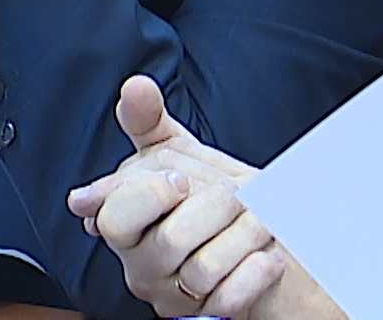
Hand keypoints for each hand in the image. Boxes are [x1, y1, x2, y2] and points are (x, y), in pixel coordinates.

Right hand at [67, 76, 342, 318]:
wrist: (256, 239)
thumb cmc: (206, 200)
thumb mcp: (177, 156)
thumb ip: (149, 124)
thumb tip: (135, 87)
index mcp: (127, 229)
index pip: (114, 218)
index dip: (150, 195)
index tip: (180, 180)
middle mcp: (144, 268)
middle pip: (169, 242)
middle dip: (216, 206)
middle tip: (234, 196)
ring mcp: (176, 296)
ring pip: (203, 270)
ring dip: (245, 234)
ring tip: (258, 220)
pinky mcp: (212, 314)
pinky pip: (231, 300)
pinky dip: (257, 271)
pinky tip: (268, 255)